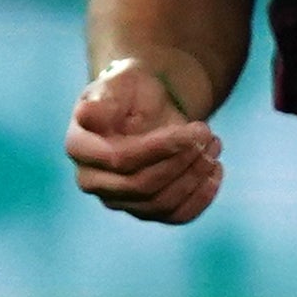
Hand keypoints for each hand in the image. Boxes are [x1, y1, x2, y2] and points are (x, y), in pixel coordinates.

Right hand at [64, 54, 221, 224]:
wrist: (147, 104)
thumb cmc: (132, 89)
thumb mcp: (122, 79)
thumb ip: (107, 96)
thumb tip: (89, 115)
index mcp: (79, 146)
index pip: (119, 160)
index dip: (160, 148)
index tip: (195, 128)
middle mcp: (92, 180)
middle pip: (141, 186)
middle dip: (182, 161)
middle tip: (207, 133)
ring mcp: (119, 199)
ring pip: (160, 203)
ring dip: (195, 176)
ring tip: (214, 143)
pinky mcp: (146, 210)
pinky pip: (175, 216)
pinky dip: (201, 197)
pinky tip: (216, 170)